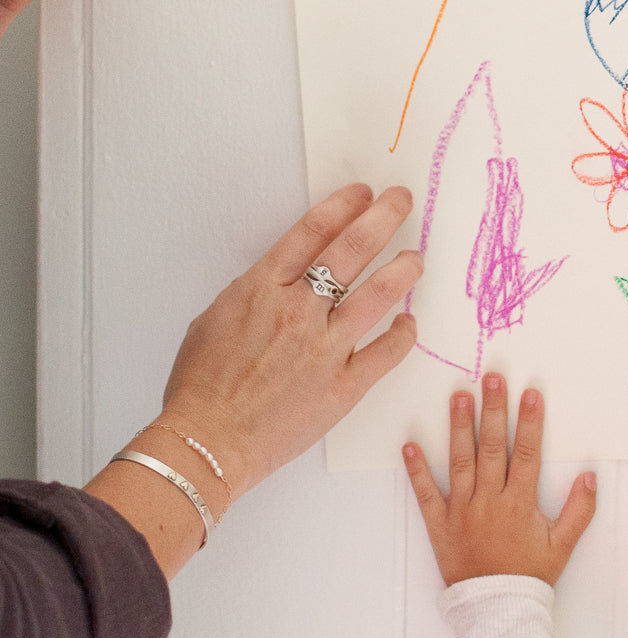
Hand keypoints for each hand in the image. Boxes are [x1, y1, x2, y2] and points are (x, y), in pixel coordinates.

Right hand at [157, 183, 422, 497]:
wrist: (206, 443)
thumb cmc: (201, 387)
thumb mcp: (214, 320)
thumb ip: (254, 294)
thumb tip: (282, 281)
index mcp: (261, 289)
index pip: (311, 232)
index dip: (342, 206)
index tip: (363, 193)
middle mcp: (298, 312)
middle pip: (351, 251)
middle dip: (382, 218)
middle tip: (402, 201)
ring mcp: (324, 349)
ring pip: (378, 296)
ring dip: (402, 271)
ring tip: (416, 258)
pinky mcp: (343, 386)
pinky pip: (386, 353)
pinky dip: (403, 335)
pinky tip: (410, 323)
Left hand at [404, 373, 596, 586]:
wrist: (497, 612)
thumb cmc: (530, 576)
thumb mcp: (563, 545)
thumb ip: (579, 510)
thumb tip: (589, 475)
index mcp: (520, 503)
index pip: (527, 453)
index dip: (530, 422)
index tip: (530, 393)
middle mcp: (490, 501)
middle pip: (492, 447)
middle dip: (493, 410)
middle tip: (492, 378)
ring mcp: (462, 511)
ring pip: (460, 462)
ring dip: (459, 428)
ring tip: (459, 396)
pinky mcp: (439, 524)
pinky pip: (425, 494)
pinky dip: (416, 471)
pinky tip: (409, 445)